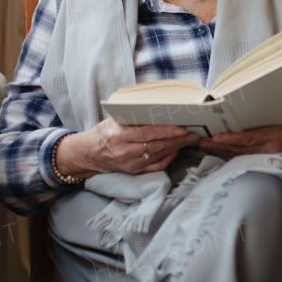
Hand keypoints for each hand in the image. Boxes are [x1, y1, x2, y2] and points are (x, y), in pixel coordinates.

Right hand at [57, 118, 198, 176]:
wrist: (89, 153)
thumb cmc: (104, 132)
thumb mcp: (114, 120)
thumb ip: (133, 116)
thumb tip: (159, 109)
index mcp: (118, 135)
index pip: (147, 133)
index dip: (166, 131)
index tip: (181, 128)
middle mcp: (124, 151)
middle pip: (156, 145)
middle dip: (176, 139)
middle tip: (192, 133)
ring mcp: (129, 164)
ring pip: (157, 155)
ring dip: (176, 147)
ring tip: (188, 140)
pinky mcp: (133, 171)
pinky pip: (155, 166)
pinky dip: (167, 158)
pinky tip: (176, 150)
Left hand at [199, 118, 281, 168]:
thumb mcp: (277, 121)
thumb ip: (258, 121)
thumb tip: (235, 111)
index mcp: (274, 136)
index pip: (248, 139)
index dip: (231, 139)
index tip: (216, 137)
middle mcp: (269, 151)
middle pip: (239, 149)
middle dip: (219, 146)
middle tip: (203, 140)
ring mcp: (265, 161)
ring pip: (237, 157)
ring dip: (219, 151)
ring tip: (205, 145)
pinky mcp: (260, 166)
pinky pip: (240, 161)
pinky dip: (226, 156)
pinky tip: (216, 151)